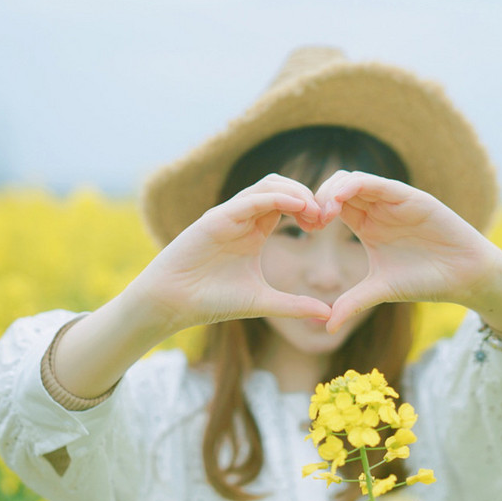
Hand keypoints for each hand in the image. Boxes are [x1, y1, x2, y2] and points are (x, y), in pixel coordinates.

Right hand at [136, 174, 335, 330]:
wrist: (173, 304)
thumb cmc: (212, 301)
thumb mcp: (263, 302)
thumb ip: (294, 306)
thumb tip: (328, 315)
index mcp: (254, 231)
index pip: (288, 205)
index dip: (310, 209)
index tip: (325, 225)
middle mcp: (243, 218)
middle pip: (282, 187)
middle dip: (308, 196)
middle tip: (325, 216)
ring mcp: (229, 215)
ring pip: (269, 185)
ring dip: (296, 193)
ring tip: (314, 212)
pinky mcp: (217, 218)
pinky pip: (251, 199)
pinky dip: (276, 198)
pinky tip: (296, 207)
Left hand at [314, 170, 501, 331]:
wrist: (465, 276)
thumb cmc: (426, 280)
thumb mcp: (381, 290)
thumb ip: (353, 302)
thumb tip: (327, 327)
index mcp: (366, 224)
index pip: (332, 205)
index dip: (314, 211)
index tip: (305, 229)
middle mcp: (377, 208)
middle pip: (337, 187)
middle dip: (317, 198)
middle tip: (310, 220)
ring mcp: (393, 200)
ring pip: (353, 179)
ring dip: (332, 190)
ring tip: (323, 213)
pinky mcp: (410, 197)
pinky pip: (377, 183)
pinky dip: (356, 186)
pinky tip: (341, 200)